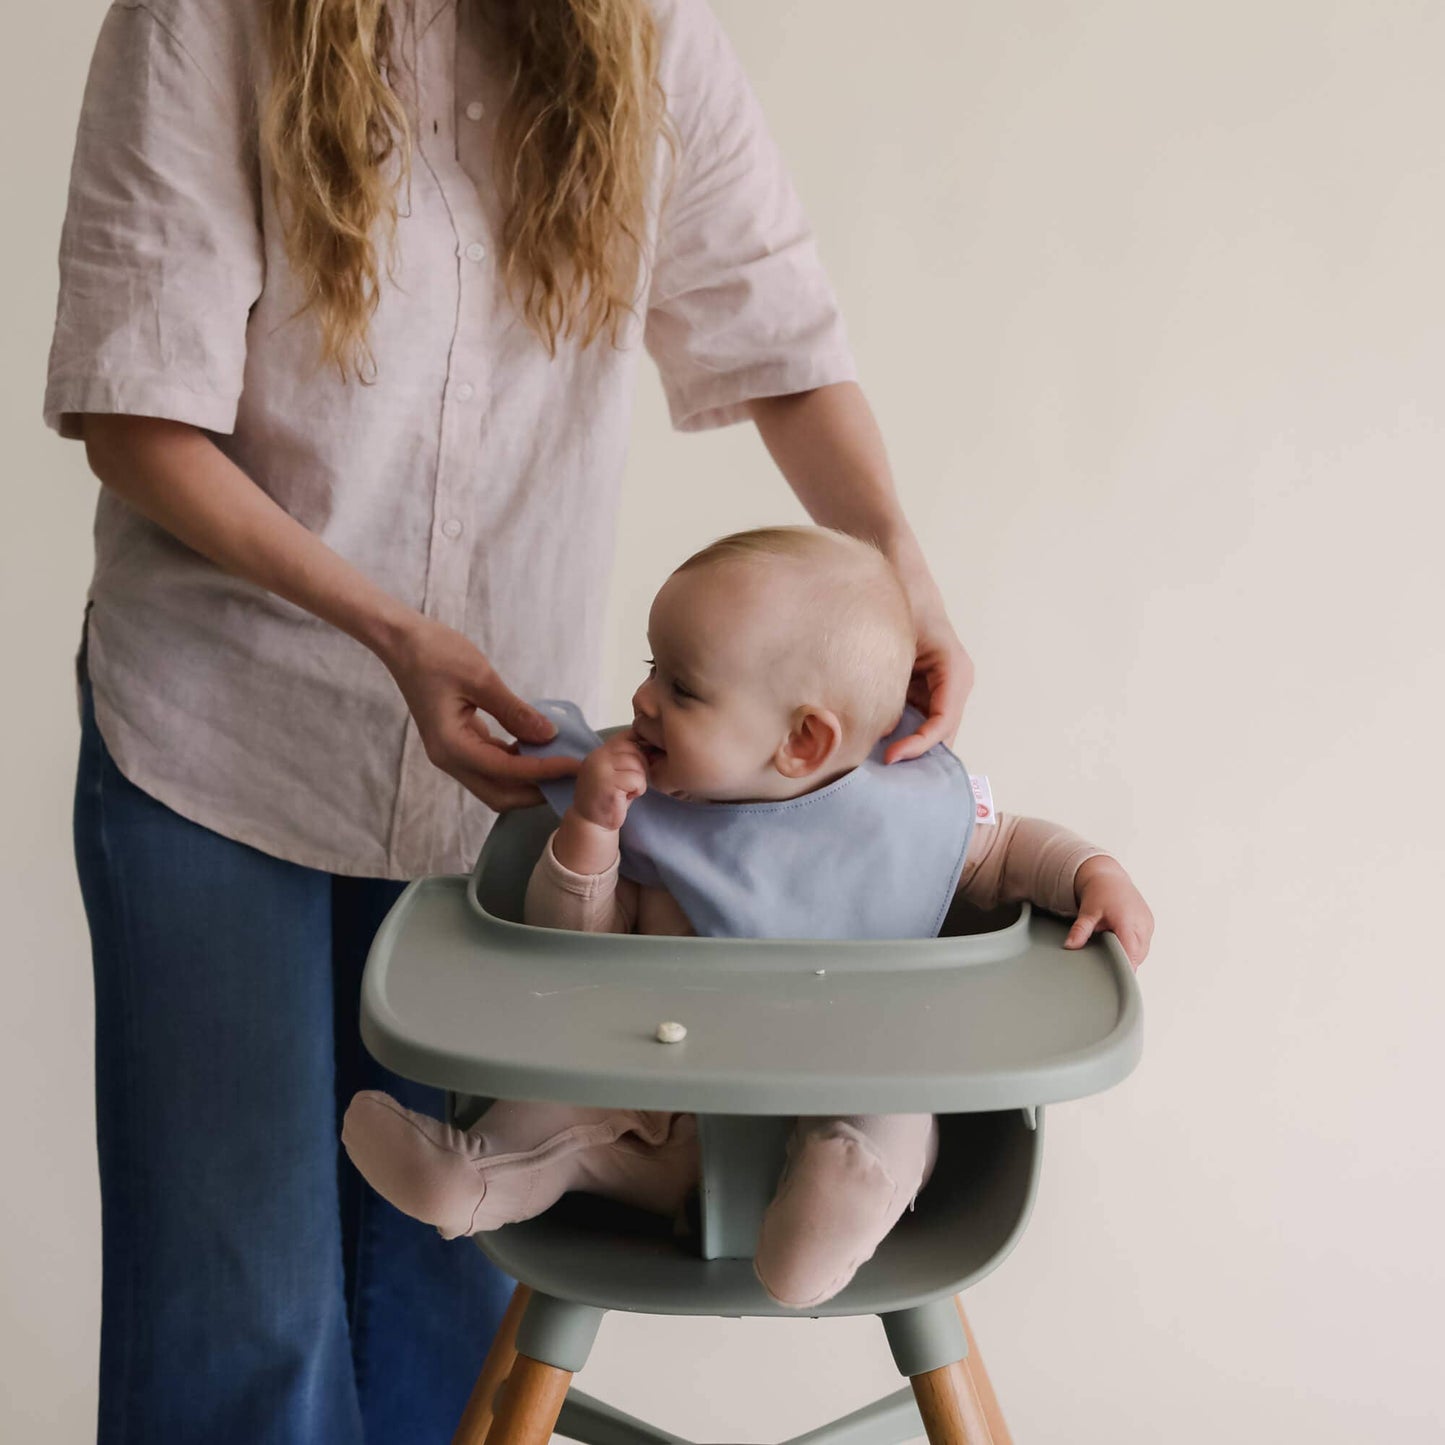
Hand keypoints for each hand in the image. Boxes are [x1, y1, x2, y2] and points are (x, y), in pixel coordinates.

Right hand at [379, 614, 580, 810]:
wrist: (403, 642)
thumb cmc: (437, 654)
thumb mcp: (481, 679)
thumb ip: (515, 711)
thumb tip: (549, 735)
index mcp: (451, 746)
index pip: (506, 771)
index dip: (543, 771)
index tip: (575, 766)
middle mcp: (449, 758)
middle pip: (498, 794)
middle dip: (535, 791)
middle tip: (571, 778)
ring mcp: (452, 753)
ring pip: (495, 782)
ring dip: (527, 779)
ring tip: (561, 765)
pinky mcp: (458, 743)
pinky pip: (491, 763)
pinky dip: (516, 762)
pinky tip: (540, 749)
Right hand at [571, 731, 648, 832]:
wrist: (592, 823)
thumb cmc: (610, 797)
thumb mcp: (616, 772)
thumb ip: (628, 757)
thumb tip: (653, 744)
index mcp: (600, 752)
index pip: (626, 736)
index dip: (641, 746)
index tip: (644, 760)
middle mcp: (598, 756)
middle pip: (635, 750)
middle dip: (641, 767)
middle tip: (632, 783)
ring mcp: (601, 769)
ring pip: (637, 764)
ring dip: (639, 780)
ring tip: (627, 790)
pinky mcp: (608, 784)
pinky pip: (637, 779)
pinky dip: (638, 790)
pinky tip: (627, 797)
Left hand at [884, 571, 973, 763]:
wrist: (897, 572)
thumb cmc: (903, 600)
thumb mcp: (897, 642)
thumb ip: (894, 683)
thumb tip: (882, 727)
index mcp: (955, 672)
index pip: (943, 723)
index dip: (919, 746)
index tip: (889, 758)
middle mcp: (953, 684)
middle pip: (941, 736)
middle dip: (916, 760)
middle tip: (886, 785)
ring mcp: (939, 689)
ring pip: (928, 734)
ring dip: (908, 752)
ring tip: (880, 775)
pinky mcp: (922, 690)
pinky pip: (915, 722)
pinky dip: (899, 737)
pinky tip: (875, 750)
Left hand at [1065, 856, 1153, 968]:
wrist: (1109, 878)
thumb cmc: (1100, 893)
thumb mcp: (1088, 912)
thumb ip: (1081, 930)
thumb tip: (1070, 945)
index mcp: (1129, 922)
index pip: (1131, 954)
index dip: (1124, 968)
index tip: (1114, 979)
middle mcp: (1143, 924)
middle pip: (1137, 956)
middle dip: (1123, 963)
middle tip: (1106, 966)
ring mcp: (1148, 925)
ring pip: (1141, 953)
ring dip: (1129, 955)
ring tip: (1111, 949)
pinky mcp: (1150, 925)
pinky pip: (1143, 945)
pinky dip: (1133, 948)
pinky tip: (1119, 943)